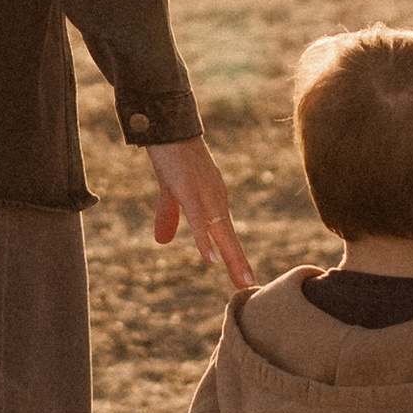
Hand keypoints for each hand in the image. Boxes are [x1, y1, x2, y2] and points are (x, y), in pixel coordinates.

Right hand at [144, 139, 254, 291]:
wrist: (168, 126)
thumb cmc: (172, 156)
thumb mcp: (169, 192)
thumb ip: (168, 216)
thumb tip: (162, 242)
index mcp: (213, 201)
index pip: (226, 234)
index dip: (234, 256)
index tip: (244, 279)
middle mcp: (215, 200)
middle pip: (230, 237)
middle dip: (239, 263)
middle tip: (250, 286)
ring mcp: (205, 196)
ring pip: (221, 232)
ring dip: (232, 258)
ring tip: (243, 281)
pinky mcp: (189, 191)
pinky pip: (199, 220)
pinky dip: (205, 240)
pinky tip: (211, 259)